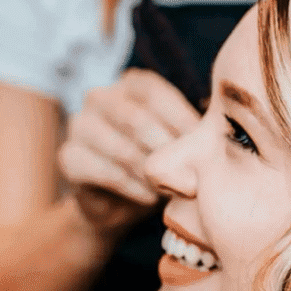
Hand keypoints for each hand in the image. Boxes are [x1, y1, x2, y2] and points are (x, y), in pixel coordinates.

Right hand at [59, 68, 200, 232]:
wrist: (122, 205)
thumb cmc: (160, 165)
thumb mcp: (180, 143)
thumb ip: (194, 132)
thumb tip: (221, 134)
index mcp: (132, 84)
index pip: (156, 94)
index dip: (182, 122)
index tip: (206, 150)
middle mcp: (101, 97)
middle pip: (136, 119)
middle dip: (167, 151)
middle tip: (192, 177)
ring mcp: (80, 125)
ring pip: (121, 148)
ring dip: (152, 174)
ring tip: (174, 190)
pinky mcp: (69, 158)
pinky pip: (105, 173)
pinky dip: (133, 188)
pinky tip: (150, 199)